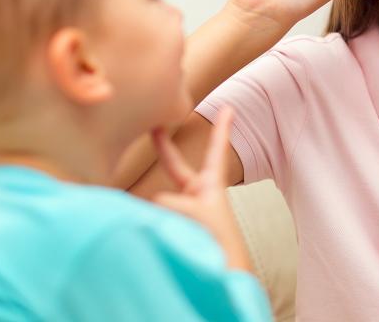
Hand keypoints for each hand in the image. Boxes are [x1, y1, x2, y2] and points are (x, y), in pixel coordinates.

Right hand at [150, 108, 251, 270]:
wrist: (221, 270)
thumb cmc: (218, 239)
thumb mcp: (197, 211)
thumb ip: (168, 200)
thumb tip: (148, 205)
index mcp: (212, 184)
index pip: (217, 149)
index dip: (222, 127)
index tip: (230, 108)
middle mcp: (197, 194)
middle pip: (176, 166)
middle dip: (164, 148)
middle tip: (156, 126)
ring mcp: (183, 210)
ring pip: (160, 199)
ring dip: (162, 210)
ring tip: (179, 225)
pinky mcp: (172, 224)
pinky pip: (155, 216)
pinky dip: (154, 222)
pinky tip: (157, 231)